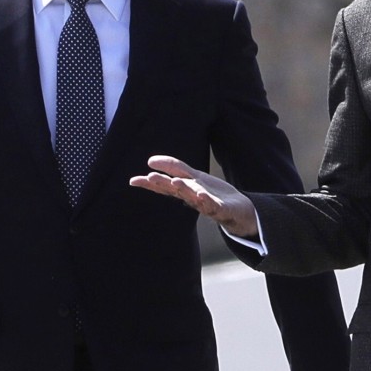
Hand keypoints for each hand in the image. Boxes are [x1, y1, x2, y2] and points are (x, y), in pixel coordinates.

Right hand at [129, 155, 258, 237]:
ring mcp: (206, 204)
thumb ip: (175, 168)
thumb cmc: (212, 194)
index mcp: (184, 191)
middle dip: (163, 184)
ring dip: (183, 190)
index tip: (133, 181)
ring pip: (192, 197)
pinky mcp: (221, 209)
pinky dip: (206, 201)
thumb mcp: (193, 177)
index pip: (164, 186)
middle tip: (150, 177)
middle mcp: (192, 198)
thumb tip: (150, 161)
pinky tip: (201, 195)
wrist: (238, 210)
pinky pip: (213, 206)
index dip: (149, 183)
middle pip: (176, 190)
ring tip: (174, 182)